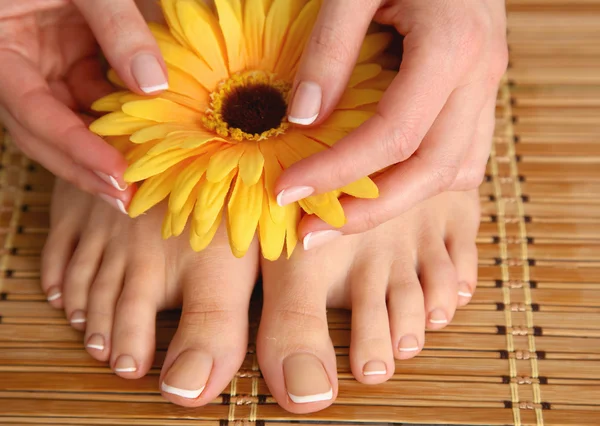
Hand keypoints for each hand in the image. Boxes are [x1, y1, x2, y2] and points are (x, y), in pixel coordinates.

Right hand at [0, 0, 167, 205]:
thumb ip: (117, 24)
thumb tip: (155, 84)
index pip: (33, 115)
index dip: (74, 151)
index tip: (117, 177)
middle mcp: (16, 65)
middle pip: (45, 133)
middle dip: (85, 168)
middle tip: (128, 199)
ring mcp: (40, 63)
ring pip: (69, 119)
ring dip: (104, 148)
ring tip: (142, 178)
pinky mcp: (64, 56)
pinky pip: (89, 95)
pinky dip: (117, 115)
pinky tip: (145, 132)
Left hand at [276, 0, 507, 245]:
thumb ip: (330, 50)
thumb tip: (302, 120)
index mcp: (451, 47)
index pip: (392, 136)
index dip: (337, 172)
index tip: (286, 194)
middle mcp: (479, 78)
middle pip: (431, 172)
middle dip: (369, 212)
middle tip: (312, 233)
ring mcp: (487, 89)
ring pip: (454, 173)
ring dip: (398, 202)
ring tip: (342, 215)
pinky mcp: (480, 94)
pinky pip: (462, 156)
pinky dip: (422, 180)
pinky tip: (384, 182)